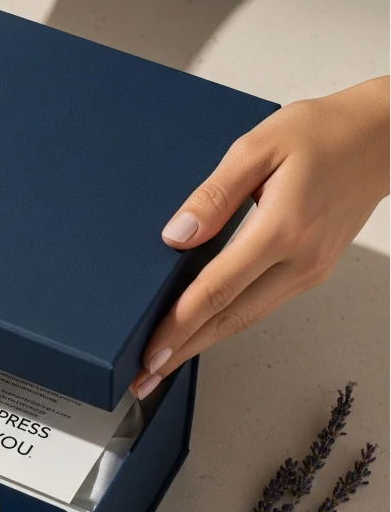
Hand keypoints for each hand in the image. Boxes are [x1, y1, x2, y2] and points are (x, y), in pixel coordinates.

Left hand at [131, 76, 388, 398]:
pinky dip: (227, 323)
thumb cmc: (322, 134)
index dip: (180, 324)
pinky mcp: (312, 271)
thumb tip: (176, 235)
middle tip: (144, 378)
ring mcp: (310, 270)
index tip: (152, 350)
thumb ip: (212, 196)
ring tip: (165, 361)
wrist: (382, 138)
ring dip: (202, 342)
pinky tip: (203, 330)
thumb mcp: (257, 148)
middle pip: (230, 318)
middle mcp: (299, 260)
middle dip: (183, 350)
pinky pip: (261, 306)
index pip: (218, 289)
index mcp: (282, 229)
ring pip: (246, 318)